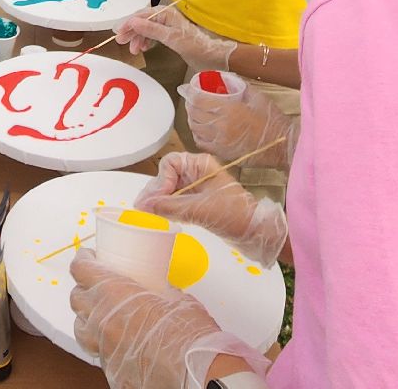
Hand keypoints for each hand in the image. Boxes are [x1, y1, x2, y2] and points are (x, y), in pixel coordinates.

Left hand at [68, 251, 267, 388]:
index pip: (82, 270)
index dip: (83, 260)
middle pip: (76, 298)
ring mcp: (104, 348)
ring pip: (81, 330)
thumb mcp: (176, 298)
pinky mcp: (111, 371)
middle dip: (84, 289)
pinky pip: (101, 355)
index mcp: (113, 293)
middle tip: (98, 286)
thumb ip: (160, 291)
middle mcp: (101, 320)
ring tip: (101, 317)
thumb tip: (162, 291)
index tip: (88, 256)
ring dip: (88, 320)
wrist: (195, 372)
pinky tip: (123, 346)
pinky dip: (108, 347)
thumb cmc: (188, 334)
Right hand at [116, 6, 233, 69]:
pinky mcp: (169, 35)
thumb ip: (151, 30)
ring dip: (138, 39)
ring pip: (146, 30)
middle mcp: (165, 17)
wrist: (211, 55)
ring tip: (134, 50)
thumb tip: (133, 22)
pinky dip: (146, 41)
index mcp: (166, 14)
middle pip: (142, 22)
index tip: (118, 33)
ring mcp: (167, 26)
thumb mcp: (171, 38)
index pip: (141, 16)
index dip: (128, 23)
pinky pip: (152, 35)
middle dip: (131, 32)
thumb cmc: (194, 45)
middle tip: (121, 42)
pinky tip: (144, 48)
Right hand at [134, 153, 288, 265]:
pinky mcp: (196, 202)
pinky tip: (163, 216)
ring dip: (160, 201)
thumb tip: (143, 206)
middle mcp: (197, 173)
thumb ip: (169, 207)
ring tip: (152, 214)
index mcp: (201, 165)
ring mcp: (196, 188)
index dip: (161, 180)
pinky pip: (174, 201)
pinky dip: (167, 209)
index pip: (170, 164)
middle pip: (166, 176)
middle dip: (156, 192)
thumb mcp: (200, 210)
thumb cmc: (236, 215)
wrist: (255, 233)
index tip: (157, 199)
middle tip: (146, 209)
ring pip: (168, 190)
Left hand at [176, 82, 297, 167]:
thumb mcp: (257, 97)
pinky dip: (197, 133)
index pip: (199, 99)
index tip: (189, 89)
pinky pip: (200, 142)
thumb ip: (239, 87)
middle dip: (190, 104)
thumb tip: (225, 81)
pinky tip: (202, 128)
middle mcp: (220, 126)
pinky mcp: (222, 153)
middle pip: (193, 113)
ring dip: (192, 118)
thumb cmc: (272, 120)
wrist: (282, 145)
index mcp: (228, 109)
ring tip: (196, 112)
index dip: (191, 92)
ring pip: (194, 128)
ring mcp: (219, 141)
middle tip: (193, 99)